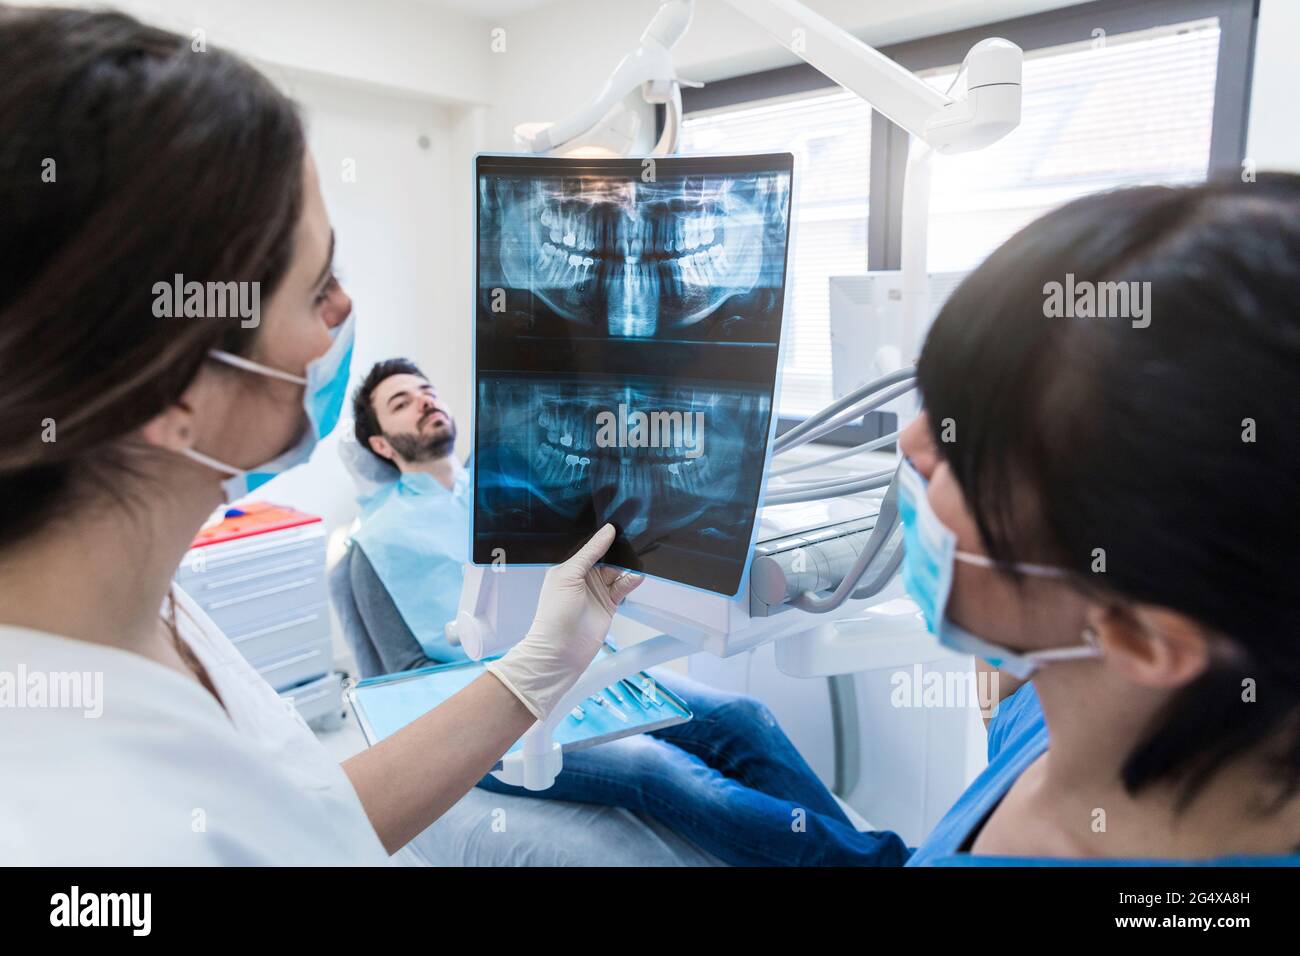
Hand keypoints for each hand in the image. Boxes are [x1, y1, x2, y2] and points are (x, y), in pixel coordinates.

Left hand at [484, 525, 642, 718]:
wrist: (560, 651)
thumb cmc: (554, 614)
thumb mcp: (569, 576)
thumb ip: (590, 553)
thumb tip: (607, 531)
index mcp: (569, 567)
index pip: (590, 547)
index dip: (603, 537)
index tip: (619, 525)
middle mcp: (583, 577)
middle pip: (606, 557)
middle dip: (618, 549)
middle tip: (634, 536)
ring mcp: (597, 591)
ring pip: (617, 571)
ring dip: (627, 564)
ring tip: (639, 554)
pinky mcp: (609, 604)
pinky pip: (623, 587)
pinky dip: (631, 580)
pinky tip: (638, 574)